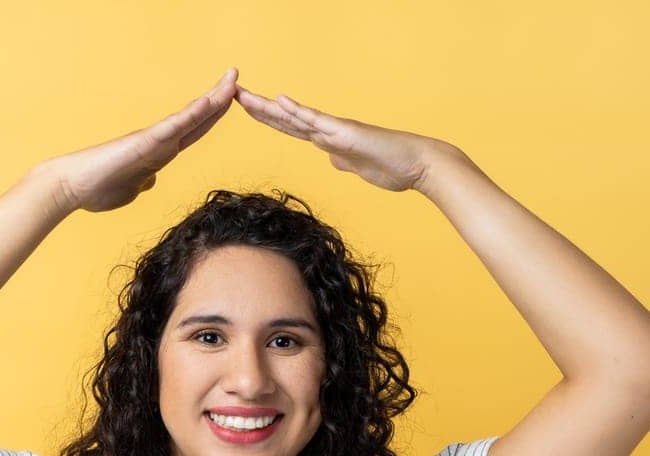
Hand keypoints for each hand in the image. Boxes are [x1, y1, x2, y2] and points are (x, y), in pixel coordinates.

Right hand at [38, 68, 238, 213]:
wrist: (70, 188)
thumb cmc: (95, 189)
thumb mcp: (130, 190)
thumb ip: (142, 181)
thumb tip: (151, 179)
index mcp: (159, 153)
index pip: (193, 132)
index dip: (212, 117)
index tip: (229, 100)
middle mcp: (159, 142)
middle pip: (197, 118)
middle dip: (219, 99)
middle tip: (236, 76)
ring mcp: (152, 140)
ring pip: (190, 117)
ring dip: (213, 99)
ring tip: (232, 79)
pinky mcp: (143, 143)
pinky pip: (173, 127)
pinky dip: (192, 114)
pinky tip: (209, 102)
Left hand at [234, 85, 449, 193]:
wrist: (418, 166)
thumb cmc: (393, 167)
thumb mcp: (359, 168)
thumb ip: (344, 161)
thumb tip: (332, 159)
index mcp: (328, 140)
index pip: (290, 127)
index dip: (267, 117)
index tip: (246, 108)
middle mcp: (328, 131)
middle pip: (285, 118)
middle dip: (257, 108)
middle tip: (231, 93)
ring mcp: (336, 130)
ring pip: (295, 117)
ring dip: (268, 107)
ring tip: (243, 95)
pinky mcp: (346, 134)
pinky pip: (318, 121)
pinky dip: (298, 111)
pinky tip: (281, 101)